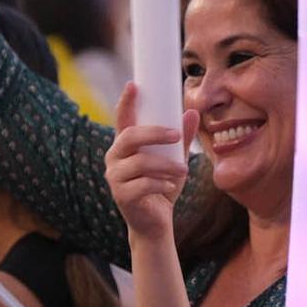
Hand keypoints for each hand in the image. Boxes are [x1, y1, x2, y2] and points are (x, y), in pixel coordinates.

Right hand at [104, 87, 195, 240]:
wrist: (156, 222)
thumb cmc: (162, 186)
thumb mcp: (175, 160)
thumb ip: (182, 139)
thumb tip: (192, 112)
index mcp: (125, 145)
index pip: (122, 119)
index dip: (126, 101)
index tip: (133, 84)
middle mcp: (115, 158)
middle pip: (130, 137)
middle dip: (155, 134)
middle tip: (177, 136)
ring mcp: (115, 177)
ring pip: (139, 163)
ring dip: (165, 165)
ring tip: (183, 170)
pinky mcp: (121, 196)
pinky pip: (142, 184)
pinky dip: (160, 183)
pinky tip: (170, 186)